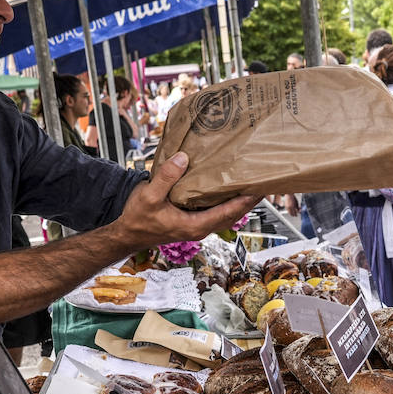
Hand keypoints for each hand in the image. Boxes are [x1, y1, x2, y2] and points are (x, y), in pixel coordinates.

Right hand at [112, 152, 258, 251]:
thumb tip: (183, 158)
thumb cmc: (138, 219)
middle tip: (264, 183)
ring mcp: (198, 225)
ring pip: (226, 214)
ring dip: (240, 201)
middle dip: (249, 200)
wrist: (128, 235)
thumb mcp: (149, 196)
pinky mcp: (193, 221)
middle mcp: (201, 227)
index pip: (229, 212)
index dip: (246, 200)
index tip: (261, 188)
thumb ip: (166, 177)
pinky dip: (226, 201)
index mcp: (196, 225)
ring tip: (252, 184)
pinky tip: (228, 188)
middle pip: (233, 214)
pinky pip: (216, 211)